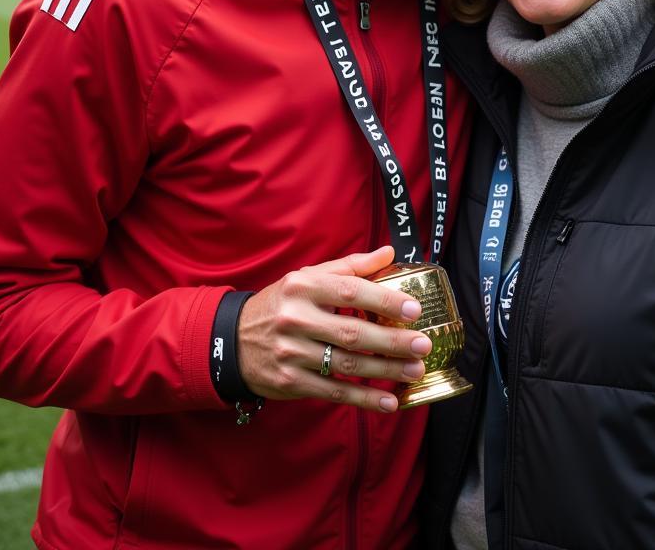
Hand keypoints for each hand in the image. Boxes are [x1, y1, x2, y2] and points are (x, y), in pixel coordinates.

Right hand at [236, 245, 429, 412]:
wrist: (232, 339)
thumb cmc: (281, 303)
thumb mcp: (308, 277)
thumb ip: (350, 267)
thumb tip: (389, 253)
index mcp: (304, 286)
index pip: (350, 292)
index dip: (384, 300)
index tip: (414, 309)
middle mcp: (296, 318)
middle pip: (353, 333)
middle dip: (392, 341)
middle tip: (423, 345)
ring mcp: (292, 353)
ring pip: (347, 365)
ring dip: (385, 369)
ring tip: (415, 369)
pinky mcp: (290, 382)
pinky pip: (334, 391)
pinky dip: (364, 398)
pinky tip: (389, 401)